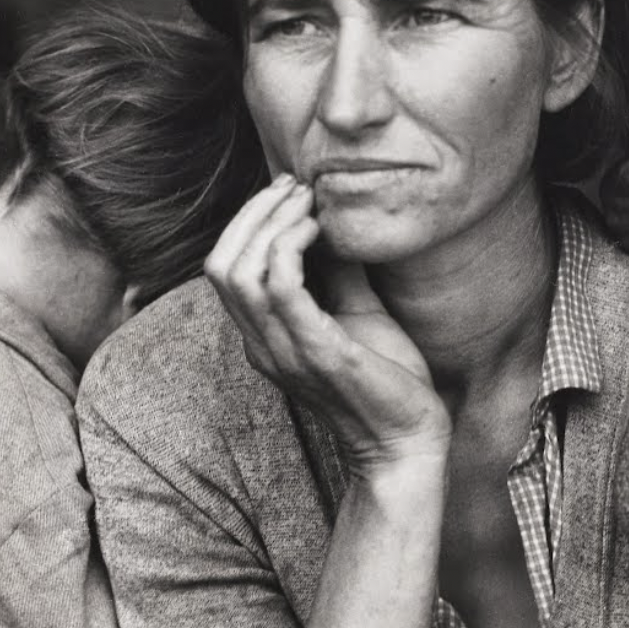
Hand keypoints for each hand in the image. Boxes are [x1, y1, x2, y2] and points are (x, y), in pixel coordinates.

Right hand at [205, 175, 450, 468]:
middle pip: (220, 264)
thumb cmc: (386, 381)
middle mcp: (262, 346)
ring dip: (271, 222)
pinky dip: (291, 246)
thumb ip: (338, 272)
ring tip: (307, 201)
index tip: (288, 192)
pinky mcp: (315, 352)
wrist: (408, 441)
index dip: (247, 222)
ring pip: (239, 271)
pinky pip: (280, 288)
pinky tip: (320, 230)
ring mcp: (283, 351)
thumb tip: (336, 221)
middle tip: (295, 187)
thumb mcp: (357, 313)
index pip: (223, 270)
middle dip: (252, 213)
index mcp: (264, 337)